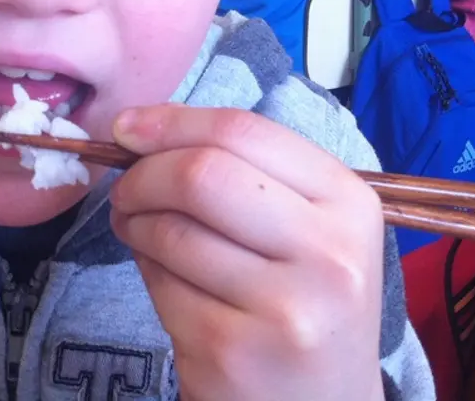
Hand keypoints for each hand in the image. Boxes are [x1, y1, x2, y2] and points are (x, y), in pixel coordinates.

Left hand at [109, 105, 385, 400]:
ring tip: (138, 229)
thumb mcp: (309, 230)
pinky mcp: (232, 354)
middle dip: (143, 174)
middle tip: (125, 189)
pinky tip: (164, 279)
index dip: (171, 121)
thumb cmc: (306, 303)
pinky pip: (161, 286)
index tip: (127, 128)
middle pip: (202, 174)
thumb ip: (246, 171)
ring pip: (171, 231)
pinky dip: (147, 272)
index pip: (244, 131)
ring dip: (135, 224)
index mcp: (350, 204)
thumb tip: (143, 128)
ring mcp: (283, 310)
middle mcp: (328, 255)